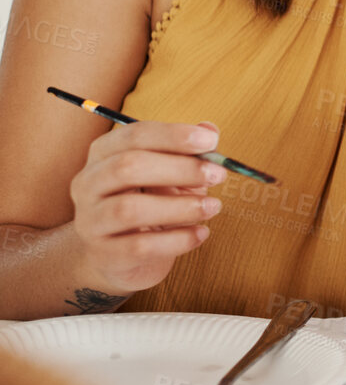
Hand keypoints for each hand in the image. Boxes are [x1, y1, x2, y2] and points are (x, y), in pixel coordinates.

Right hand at [66, 119, 225, 295]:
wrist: (120, 256)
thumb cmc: (150, 204)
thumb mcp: (171, 174)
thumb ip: (189, 152)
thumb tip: (209, 129)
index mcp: (103, 154)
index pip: (134, 135)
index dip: (173, 136)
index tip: (211, 140)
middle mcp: (88, 184)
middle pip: (127, 167)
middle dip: (180, 168)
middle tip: (218, 174)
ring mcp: (90, 221)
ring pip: (129, 209)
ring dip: (180, 206)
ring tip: (213, 206)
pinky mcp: (102, 255)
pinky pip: (139, 246)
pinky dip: (176, 240)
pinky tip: (201, 234)